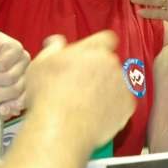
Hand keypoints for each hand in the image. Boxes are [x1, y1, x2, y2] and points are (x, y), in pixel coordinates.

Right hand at [0, 27, 30, 118]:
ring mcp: (22, 59)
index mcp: (22, 83)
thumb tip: (9, 113)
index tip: (0, 110)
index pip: (24, 99)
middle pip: (16, 90)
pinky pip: (3, 64)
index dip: (13, 106)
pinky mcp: (15, 47)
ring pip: (9, 78)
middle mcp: (25, 71)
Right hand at [27, 32, 134, 149]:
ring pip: (116, 83)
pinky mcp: (128, 106)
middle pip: (109, 62)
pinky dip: (112, 108)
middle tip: (80, 85)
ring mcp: (122, 85)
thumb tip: (57, 42)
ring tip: (85, 104)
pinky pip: (122, 103)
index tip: (89, 57)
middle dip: (98, 70)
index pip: (106, 39)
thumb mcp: (40, 65)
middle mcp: (112, 64)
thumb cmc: (48, 97)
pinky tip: (95, 115)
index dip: (98, 47)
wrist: (61, 129)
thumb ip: (53, 49)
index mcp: (93, 50)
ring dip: (106, 89)